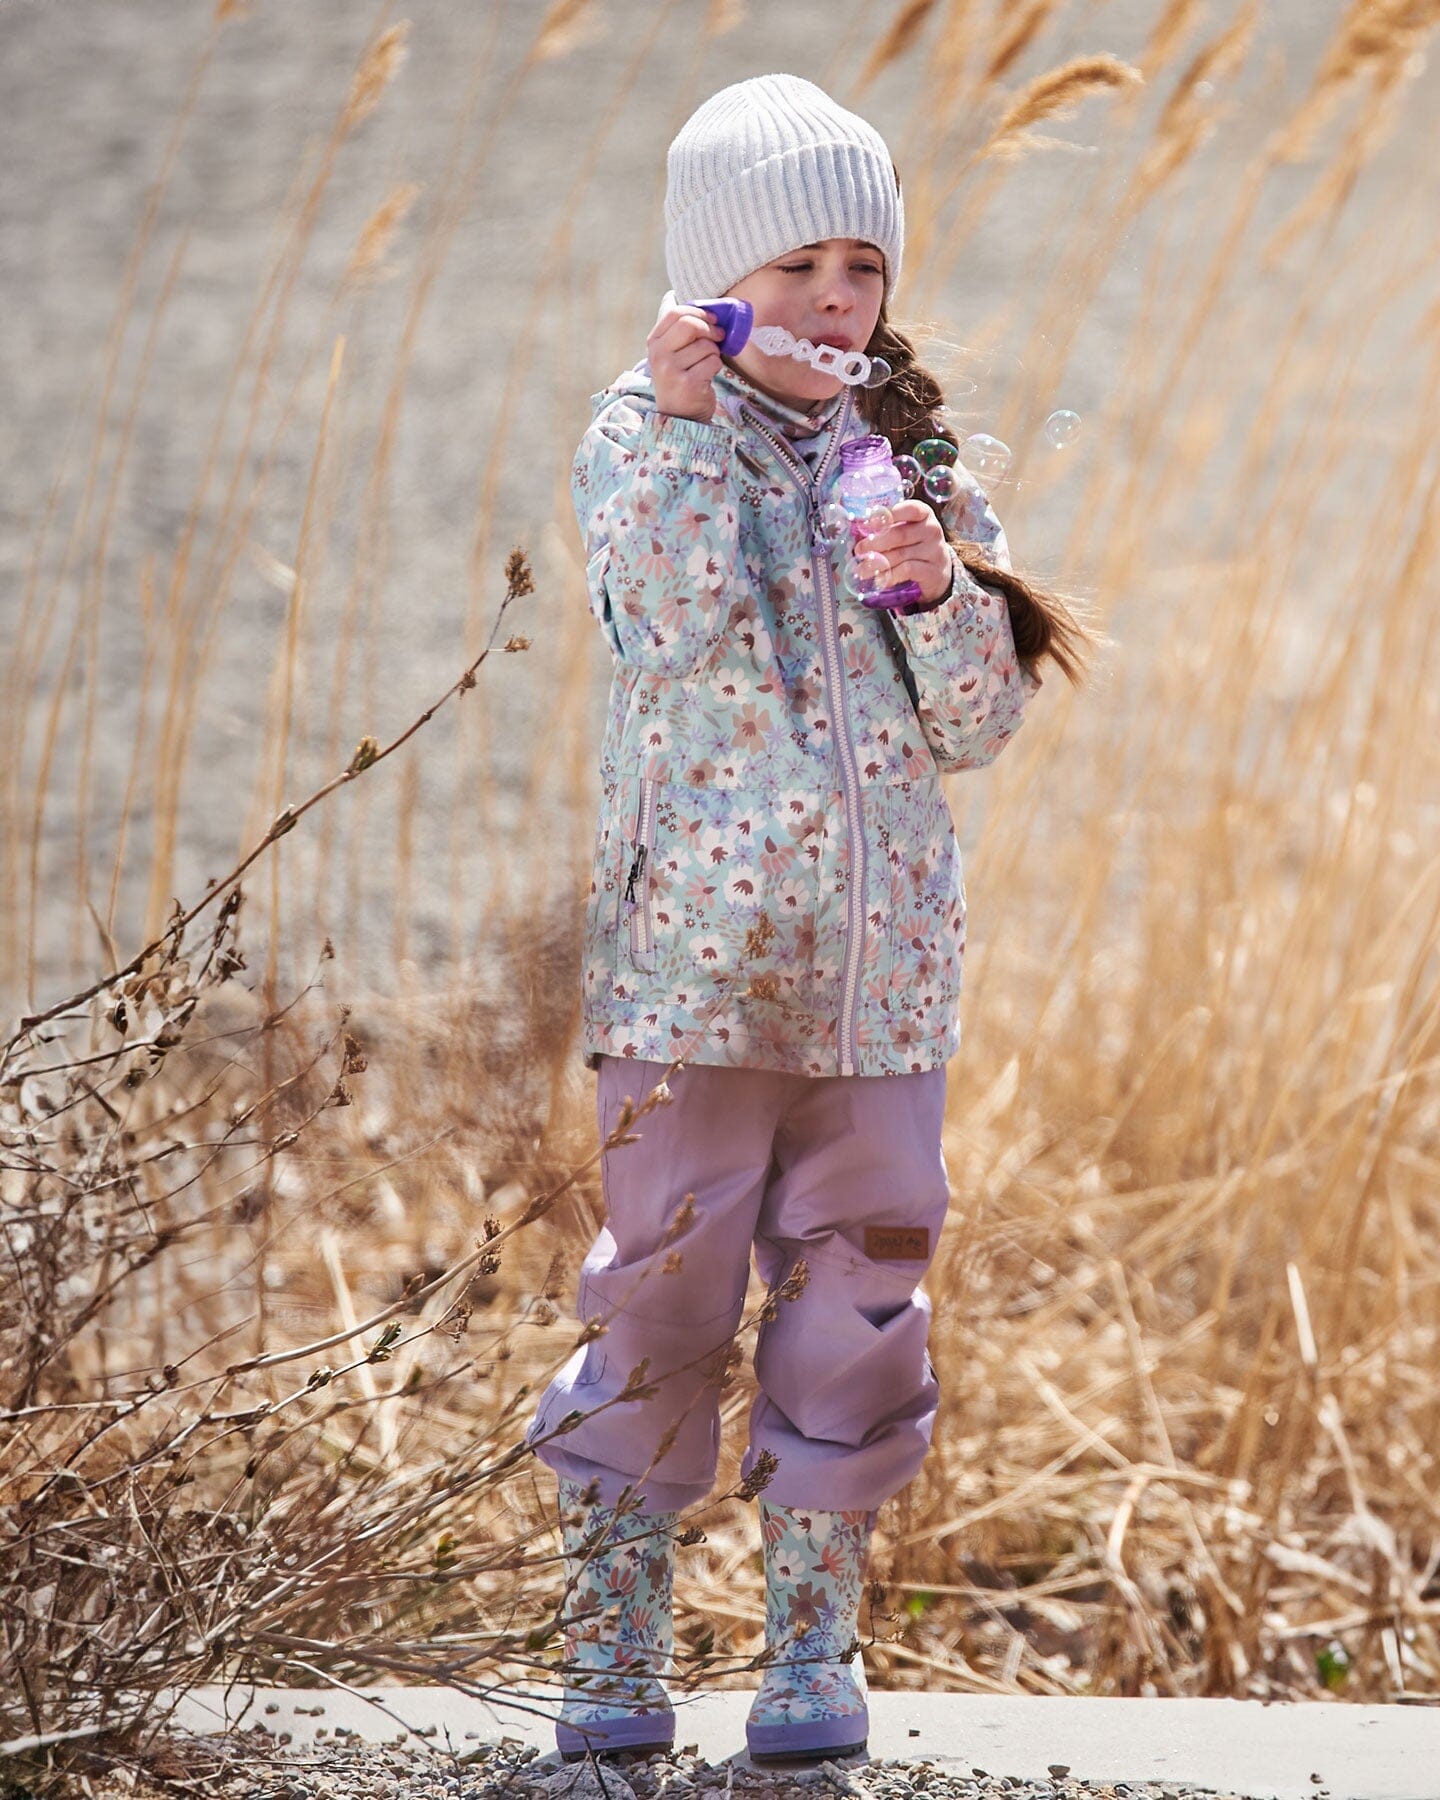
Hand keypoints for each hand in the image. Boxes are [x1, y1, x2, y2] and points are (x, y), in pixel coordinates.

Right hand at [648, 304, 725, 424]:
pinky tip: (707, 376)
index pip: (675, 313)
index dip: (698, 312)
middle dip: (709, 328)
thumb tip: (676, 297)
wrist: (679, 417)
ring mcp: (671, 370)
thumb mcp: (669, 353)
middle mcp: (658, 356)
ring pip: (705, 345)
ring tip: (707, 364)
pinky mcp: (688, 384)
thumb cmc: (679, 380)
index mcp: (653, 343)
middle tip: (719, 336)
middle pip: (689, 325)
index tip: (711, 319)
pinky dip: (716, 367)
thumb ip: (674, 329)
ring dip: (714, 352)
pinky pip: (713, 362)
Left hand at [858, 499, 952, 603]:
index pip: (910, 509)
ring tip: (862, 569)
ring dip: (878, 562)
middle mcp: (931, 530)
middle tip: (859, 550)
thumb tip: (861, 533)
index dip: (888, 515)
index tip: (868, 523)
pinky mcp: (933, 570)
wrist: (938, 569)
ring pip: (900, 555)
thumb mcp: (907, 530)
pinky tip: (879, 579)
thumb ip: (888, 528)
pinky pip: (907, 571)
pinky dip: (890, 575)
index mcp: (924, 514)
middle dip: (875, 543)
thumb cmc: (915, 544)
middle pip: (899, 535)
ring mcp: (934, 551)